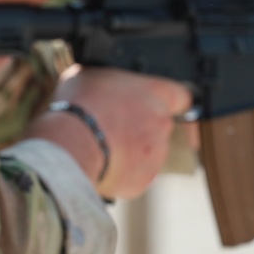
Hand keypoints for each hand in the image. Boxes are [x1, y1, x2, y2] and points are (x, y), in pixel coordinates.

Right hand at [23, 65, 191, 199]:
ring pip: (149, 153)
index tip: (158, 105)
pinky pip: (135, 175)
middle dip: (143, 127)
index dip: (171, 101)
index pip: (182, 96)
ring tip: (103, 147)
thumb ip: (108, 79)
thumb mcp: (88, 74)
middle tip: (117, 126)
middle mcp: (163, 124)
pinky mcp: (143, 180)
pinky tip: (102, 163)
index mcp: (156, 93)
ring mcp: (156, 155)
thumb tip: (100, 82)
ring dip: (133, 151)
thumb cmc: (79, 104)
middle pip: (162, 126)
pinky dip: (122, 173)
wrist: (71, 145)